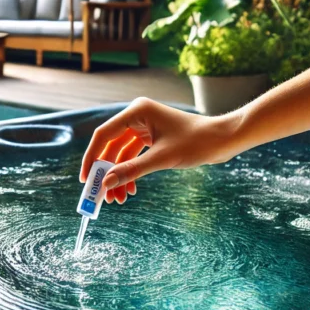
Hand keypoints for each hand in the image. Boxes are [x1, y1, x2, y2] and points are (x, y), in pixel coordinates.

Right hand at [79, 97, 241, 203]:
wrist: (224, 140)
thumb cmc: (197, 142)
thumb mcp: (162, 159)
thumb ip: (131, 170)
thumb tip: (105, 184)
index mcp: (136, 111)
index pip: (104, 135)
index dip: (92, 158)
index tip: (85, 179)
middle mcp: (137, 116)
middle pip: (111, 146)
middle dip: (106, 171)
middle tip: (101, 195)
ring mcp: (145, 126)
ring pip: (122, 154)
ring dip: (119, 175)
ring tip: (118, 198)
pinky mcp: (152, 137)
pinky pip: (134, 155)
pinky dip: (131, 171)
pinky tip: (131, 189)